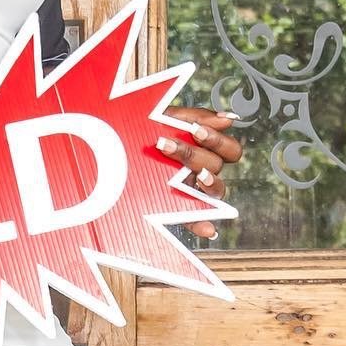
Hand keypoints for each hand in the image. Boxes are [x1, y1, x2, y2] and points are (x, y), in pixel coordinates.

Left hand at [156, 106, 243, 240]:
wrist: (116, 145)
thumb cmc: (150, 129)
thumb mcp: (170, 117)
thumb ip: (197, 117)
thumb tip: (229, 119)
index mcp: (206, 149)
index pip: (230, 149)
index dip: (217, 140)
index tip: (195, 130)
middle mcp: (204, 170)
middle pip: (217, 166)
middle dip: (193, 154)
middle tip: (166, 144)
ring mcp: (193, 189)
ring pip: (215, 191)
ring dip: (207, 183)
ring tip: (193, 175)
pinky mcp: (179, 207)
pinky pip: (196, 219)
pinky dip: (204, 225)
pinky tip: (208, 229)